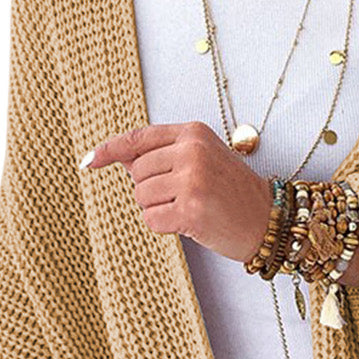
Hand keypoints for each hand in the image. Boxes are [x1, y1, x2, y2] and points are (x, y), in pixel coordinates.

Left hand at [81, 122, 273, 262]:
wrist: (268, 219)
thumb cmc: (232, 191)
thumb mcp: (202, 158)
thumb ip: (163, 154)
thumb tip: (119, 158)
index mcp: (193, 133)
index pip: (139, 138)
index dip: (110, 150)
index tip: (90, 161)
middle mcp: (192, 152)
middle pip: (137, 172)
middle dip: (150, 189)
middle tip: (182, 195)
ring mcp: (192, 180)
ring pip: (141, 197)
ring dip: (157, 208)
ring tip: (187, 208)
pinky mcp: (191, 210)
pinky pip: (151, 219)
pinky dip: (163, 225)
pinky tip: (188, 222)